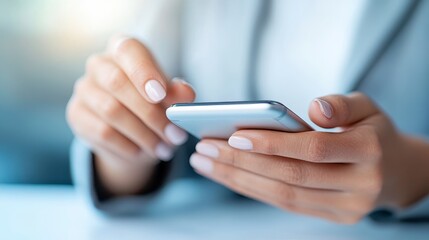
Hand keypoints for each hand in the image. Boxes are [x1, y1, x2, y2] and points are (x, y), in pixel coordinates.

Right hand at [67, 37, 194, 194]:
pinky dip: (127, 146)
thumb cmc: (152, 103)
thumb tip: (186, 95)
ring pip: (111, 111)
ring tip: (164, 148)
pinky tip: (143, 152)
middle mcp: (99, 64)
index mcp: (124, 50)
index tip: (161, 94)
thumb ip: (178, 93)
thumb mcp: (169, 97)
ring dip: (143, 134)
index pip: (129, 51)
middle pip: (118, 83)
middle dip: (151, 113)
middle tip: (174, 134)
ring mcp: (84, 89)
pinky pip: (102, 132)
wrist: (130, 131)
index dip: (144, 72)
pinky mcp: (76, 114)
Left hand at [191, 92, 428, 223]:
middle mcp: (359, 186)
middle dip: (242, 164)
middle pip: (290, 177)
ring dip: (238, 180)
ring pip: (282, 196)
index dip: (272, 144)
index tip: (233, 136)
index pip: (313, 149)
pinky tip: (228, 176)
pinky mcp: (333, 217)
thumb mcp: (367, 107)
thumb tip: (313, 108)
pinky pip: (286, 205)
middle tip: (204, 148)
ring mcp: (346, 208)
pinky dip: (253, 189)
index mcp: (369, 152)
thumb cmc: (374, 132)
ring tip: (205, 163)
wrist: (397, 172)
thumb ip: (342, 105)